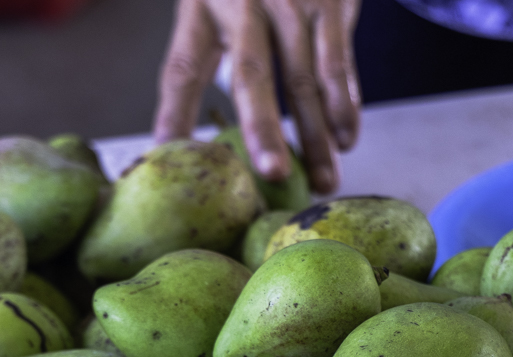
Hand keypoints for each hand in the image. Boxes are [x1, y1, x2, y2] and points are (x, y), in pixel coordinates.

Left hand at [154, 0, 360, 194]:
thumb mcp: (210, 0)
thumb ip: (199, 53)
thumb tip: (173, 137)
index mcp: (203, 5)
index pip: (182, 67)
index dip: (174, 114)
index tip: (166, 156)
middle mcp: (244, 2)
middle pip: (251, 74)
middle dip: (264, 128)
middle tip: (273, 175)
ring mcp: (291, 2)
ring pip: (305, 79)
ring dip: (319, 136)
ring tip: (323, 182)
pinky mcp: (330, 3)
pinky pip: (339, 64)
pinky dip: (345, 106)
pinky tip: (346, 141)